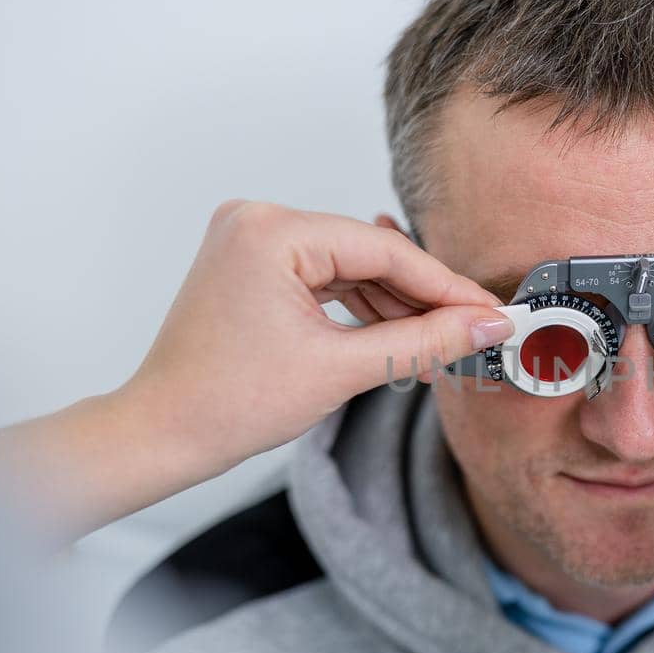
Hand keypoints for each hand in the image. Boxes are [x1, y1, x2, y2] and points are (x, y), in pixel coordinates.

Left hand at [120, 200, 513, 475]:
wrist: (163, 432)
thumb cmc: (228, 403)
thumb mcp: (342, 370)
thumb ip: (423, 341)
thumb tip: (486, 325)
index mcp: (272, 231)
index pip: (385, 250)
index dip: (446, 287)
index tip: (490, 312)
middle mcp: (258, 220)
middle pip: (369, 255)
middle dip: (421, 300)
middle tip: (473, 334)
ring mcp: (251, 239)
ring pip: (350, 267)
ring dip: (393, 308)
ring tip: (434, 352)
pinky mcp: (251, 263)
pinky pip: (324, 277)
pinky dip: (359, 309)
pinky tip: (394, 341)